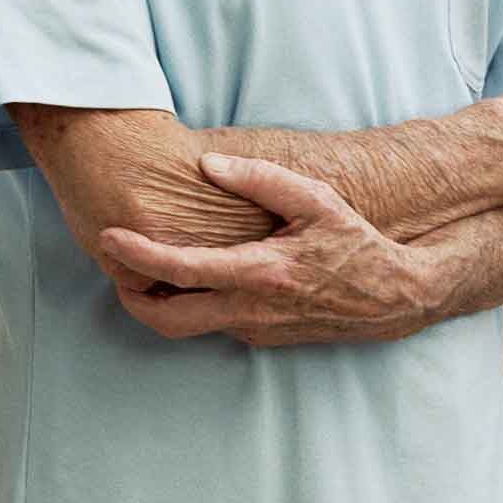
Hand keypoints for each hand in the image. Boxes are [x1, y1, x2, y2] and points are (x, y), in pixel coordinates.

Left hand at [90, 150, 434, 345]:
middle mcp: (252, 311)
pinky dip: (190, 306)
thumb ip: (261, 178)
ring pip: (187, 327)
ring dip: (159, 302)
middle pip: (168, 320)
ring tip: (144, 265)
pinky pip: (213, 325)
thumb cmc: (355, 244)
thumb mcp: (316, 199)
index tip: (108, 237)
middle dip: (131, 297)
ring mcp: (256, 331)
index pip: (183, 271)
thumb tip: (208, 163)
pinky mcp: (263, 340)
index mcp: (261, 273)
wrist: (394, 298)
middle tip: (116, 264)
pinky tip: (189, 277)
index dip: (139, 256)